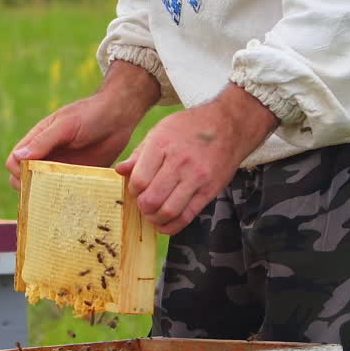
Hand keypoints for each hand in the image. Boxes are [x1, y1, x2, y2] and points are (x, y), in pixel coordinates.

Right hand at [5, 60, 159, 189]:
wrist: (119, 116)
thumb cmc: (90, 114)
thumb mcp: (65, 125)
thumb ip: (43, 141)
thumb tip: (17, 158)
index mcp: (37, 140)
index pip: (14, 161)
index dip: (16, 172)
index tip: (29, 177)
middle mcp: (46, 155)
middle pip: (24, 178)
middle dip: (29, 188)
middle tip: (44, 192)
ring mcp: (61, 167)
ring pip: (44, 188)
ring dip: (47, 196)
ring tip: (58, 200)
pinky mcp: (78, 176)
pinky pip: (66, 191)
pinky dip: (65, 198)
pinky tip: (73, 202)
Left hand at [117, 83, 277, 233]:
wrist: (229, 125)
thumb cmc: (190, 126)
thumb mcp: (160, 130)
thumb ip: (139, 153)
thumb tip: (120, 170)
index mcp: (162, 145)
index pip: (139, 180)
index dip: (133, 190)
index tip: (136, 189)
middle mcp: (179, 162)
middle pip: (152, 198)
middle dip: (143, 207)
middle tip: (143, 204)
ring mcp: (196, 178)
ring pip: (169, 211)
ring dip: (155, 218)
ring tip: (153, 214)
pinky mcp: (210, 190)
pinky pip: (188, 216)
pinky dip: (173, 226)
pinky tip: (165, 223)